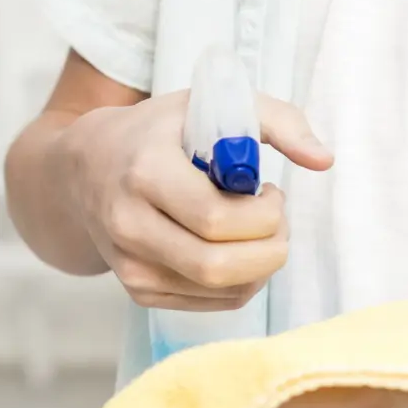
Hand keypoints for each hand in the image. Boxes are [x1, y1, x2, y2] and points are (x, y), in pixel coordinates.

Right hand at [54, 89, 332, 310]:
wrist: (83, 170)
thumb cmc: (161, 133)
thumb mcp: (213, 105)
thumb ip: (278, 121)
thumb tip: (325, 161)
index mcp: (144, 172)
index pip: (216, 219)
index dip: (262, 214)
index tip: (267, 189)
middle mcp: (129, 226)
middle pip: (219, 267)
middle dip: (269, 248)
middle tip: (274, 220)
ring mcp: (131, 266)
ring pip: (222, 291)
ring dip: (261, 265)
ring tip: (256, 231)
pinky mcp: (139, 291)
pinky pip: (214, 303)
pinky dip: (243, 280)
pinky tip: (235, 247)